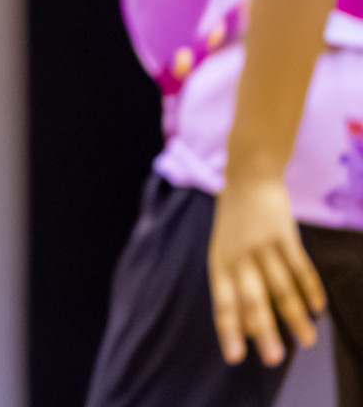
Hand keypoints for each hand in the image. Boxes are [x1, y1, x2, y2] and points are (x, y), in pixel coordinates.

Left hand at [208, 176, 325, 365]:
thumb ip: (236, 284)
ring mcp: (262, 245)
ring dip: (295, 317)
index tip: (235, 358)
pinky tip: (318, 309)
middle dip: (264, 332)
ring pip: (281, 288)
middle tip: (275, 361)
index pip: (222, 303)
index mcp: (220, 263)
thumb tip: (249, 326)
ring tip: (308, 342)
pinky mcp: (285, 235)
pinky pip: (300, 267)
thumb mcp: (224, 251)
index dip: (229, 330)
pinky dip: (310, 289)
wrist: (247, 178)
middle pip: (253, 300)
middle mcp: (238, 257)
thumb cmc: (235, 223)